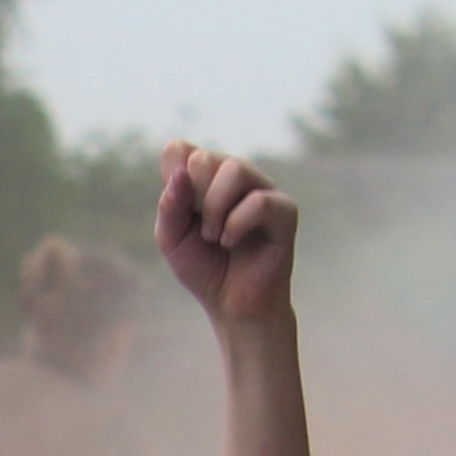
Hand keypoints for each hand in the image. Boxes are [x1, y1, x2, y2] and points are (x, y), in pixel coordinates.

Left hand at [152, 142, 296, 328]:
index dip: (172, 182)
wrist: (232, 305)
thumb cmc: (203, 268)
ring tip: (214, 237)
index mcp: (206, 175)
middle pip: (204, 158)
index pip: (179, 150)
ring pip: (235, 169)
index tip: (180, 213)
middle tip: (201, 229)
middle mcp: (236, 175)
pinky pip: (259, 201)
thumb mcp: (172, 238)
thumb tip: (182, 170)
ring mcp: (262, 189)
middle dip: (194, 199)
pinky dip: (236, 224)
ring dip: (215, 208)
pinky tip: (230, 242)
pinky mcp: (284, 210)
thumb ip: (170, 205)